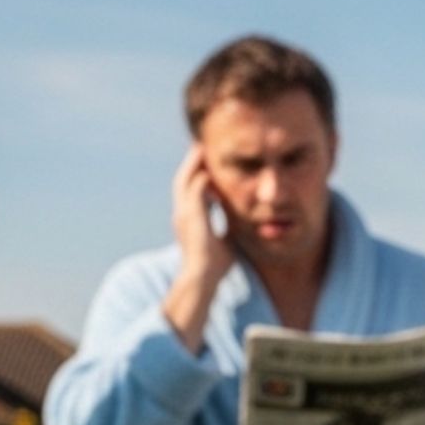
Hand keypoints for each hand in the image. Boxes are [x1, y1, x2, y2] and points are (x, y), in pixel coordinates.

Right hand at [169, 141, 236, 286]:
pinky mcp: (190, 215)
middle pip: (183, 180)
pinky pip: (194, 188)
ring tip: (202, 148)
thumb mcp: (226, 242)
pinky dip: (202, 176)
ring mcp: (183, 214)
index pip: (191, 191)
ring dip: (193, 164)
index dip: (199, 177)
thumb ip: (229, 229)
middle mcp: (182, 214)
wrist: (204, 277)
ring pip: (185, 180)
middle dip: (192, 163)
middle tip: (202, 147)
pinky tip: (211, 168)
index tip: (211, 167)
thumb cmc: (215, 266)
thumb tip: (242, 226)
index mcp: (189, 220)